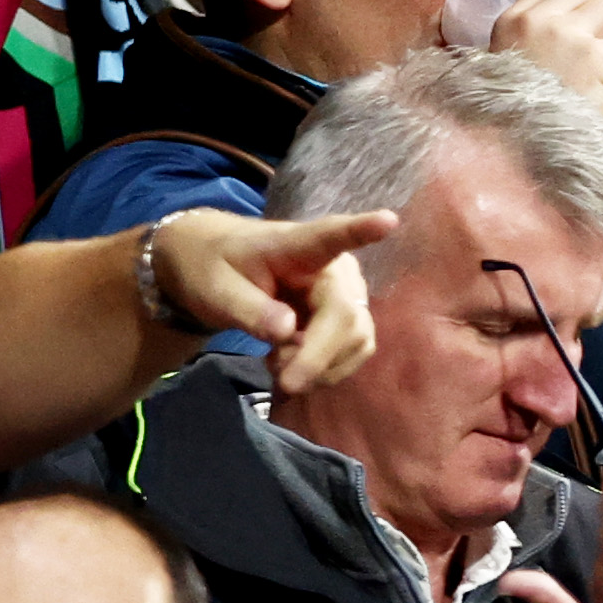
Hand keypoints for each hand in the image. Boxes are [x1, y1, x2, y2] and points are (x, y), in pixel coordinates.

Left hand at [145, 207, 391, 395]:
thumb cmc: (216, 268)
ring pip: (356, 340)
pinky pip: (353, 352)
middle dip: (317, 357)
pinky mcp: (351, 320)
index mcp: (298, 245)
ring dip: (320, 366)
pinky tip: (293, 363)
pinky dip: (324, 369)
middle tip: (282, 382)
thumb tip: (287, 331)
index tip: (388, 220)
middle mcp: (335, 267)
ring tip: (277, 362)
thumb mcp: (214, 288)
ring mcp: (348, 294)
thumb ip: (247, 308)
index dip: (362, 230)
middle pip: (346, 317)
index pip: (332, 235)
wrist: (220, 271)